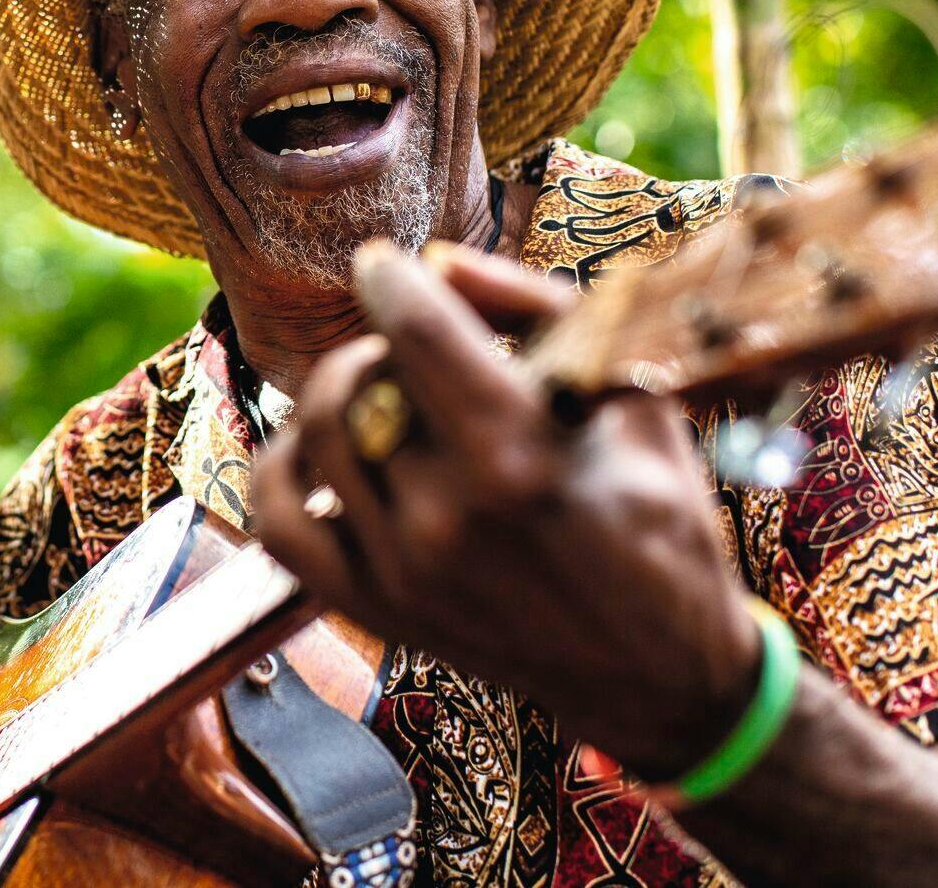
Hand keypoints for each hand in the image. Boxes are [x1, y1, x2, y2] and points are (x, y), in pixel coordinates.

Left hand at [251, 241, 761, 778]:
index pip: (415, 333)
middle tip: (419, 351)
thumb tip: (439, 263)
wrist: (659, 675)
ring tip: (386, 394)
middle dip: (383, 346)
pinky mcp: (372, 608)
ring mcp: (399, 570)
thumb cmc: (660, 522)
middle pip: (362, 379)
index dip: (388, 279)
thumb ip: (536, 314)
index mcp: (520, 460)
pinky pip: (276, 519)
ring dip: (342, 395)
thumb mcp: (632, 400)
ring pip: (318, 435)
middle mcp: (447, 518)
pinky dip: (283, 467)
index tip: (383, 262)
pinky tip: (323, 449)